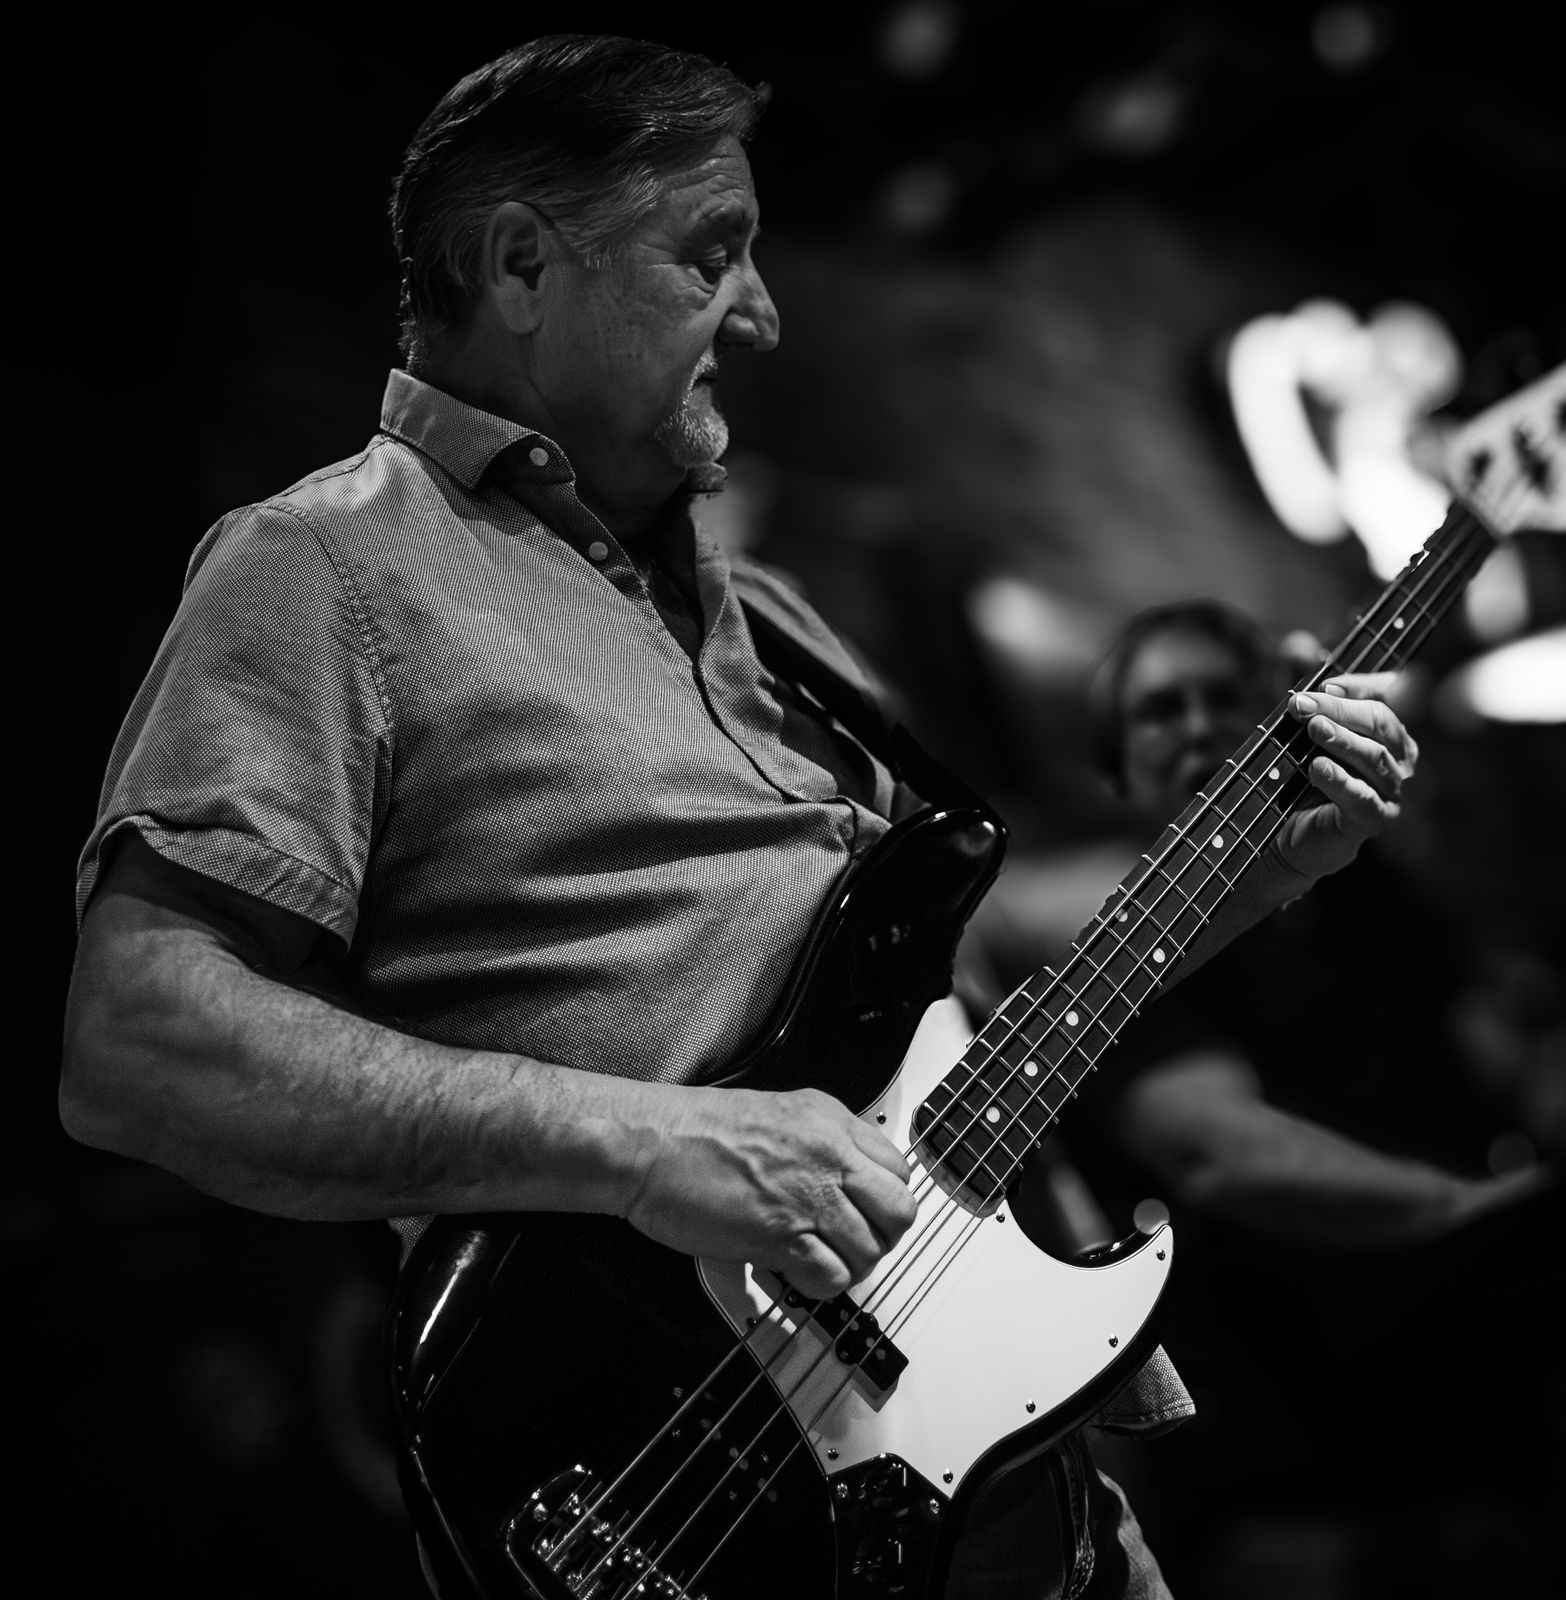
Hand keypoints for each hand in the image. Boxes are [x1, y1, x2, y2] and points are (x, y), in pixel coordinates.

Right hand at [622, 1085, 917, 1298]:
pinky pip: (832, 1276)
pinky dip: (819, 1285)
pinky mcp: (782, 1234)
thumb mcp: (775, 1114)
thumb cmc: (693, 1131)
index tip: (867, 1213)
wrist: (650, 1143)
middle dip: (882, 1235)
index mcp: (828, 1120)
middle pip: (900, 1211)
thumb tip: (842, 1178)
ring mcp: (808, 1194)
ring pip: (870, 1250)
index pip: (898, 1168)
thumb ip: (817, 1143)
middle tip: (853, 1243)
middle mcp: (828, 1154)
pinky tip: (795, 1273)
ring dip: (847, 1266)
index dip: (884, 1199)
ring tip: (817, 1261)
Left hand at [1272, 671, 1418, 885]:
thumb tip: (1296, 644)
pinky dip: (1341, 782)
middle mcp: (1398, 759)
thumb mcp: (1289, 726)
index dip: (1360, 685)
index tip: (1325, 684)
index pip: (1389, 695)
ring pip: (1375, 758)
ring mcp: (1391, 792)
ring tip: (1312, 729)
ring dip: (1343, 740)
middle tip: (1303, 704)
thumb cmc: (1295, 777)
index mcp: (1387, 730)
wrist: (1282, 833)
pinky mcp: (1373, 821)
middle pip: (1382, 723)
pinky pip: (1364, 799)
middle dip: (1342, 710)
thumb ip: (1295, 686)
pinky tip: (1317, 768)